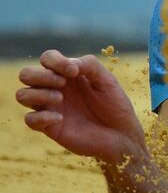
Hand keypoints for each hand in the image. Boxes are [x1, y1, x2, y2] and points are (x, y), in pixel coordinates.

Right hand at [16, 50, 146, 165]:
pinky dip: (41, 117)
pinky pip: (29, 119)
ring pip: (22, 95)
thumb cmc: (115, 104)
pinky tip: (61, 119)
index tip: (74, 72)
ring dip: (38, 94)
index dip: (55, 61)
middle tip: (62, 84)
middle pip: (26, 74)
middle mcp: (54, 88)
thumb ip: (90, 65)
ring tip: (61, 99)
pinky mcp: (49, 127)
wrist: (121, 134)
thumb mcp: (107, 81)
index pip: (47, 58)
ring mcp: (50, 107)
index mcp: (68, 74)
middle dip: (40, 75)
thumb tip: (69, 62)